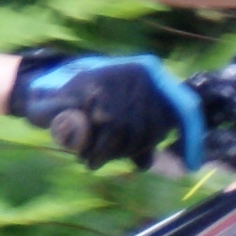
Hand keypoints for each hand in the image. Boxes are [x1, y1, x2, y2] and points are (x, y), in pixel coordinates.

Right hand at [9, 49, 204, 172]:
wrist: (41, 88)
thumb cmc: (81, 102)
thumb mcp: (115, 112)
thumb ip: (137, 129)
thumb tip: (150, 161)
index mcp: (150, 72)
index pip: (184, 107)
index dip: (192, 137)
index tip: (194, 163)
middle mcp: (139, 72)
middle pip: (154, 128)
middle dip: (133, 149)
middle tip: (110, 153)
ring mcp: (117, 79)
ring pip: (131, 134)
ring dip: (112, 152)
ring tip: (95, 153)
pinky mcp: (94, 91)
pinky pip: (108, 134)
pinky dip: (97, 151)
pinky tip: (88, 155)